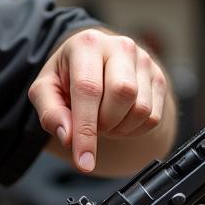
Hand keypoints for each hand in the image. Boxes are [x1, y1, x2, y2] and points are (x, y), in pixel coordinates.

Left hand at [28, 28, 170, 173]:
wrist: (94, 64)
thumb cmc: (68, 77)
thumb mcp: (46, 90)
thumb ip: (50, 113)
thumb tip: (68, 136)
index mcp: (87, 44)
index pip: (88, 89)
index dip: (86, 129)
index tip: (83, 161)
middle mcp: (119, 46)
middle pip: (122, 94)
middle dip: (104, 122)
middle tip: (90, 122)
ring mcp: (143, 61)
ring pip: (141, 108)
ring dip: (119, 128)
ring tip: (103, 118)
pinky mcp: (159, 77)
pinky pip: (153, 117)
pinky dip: (134, 129)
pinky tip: (119, 118)